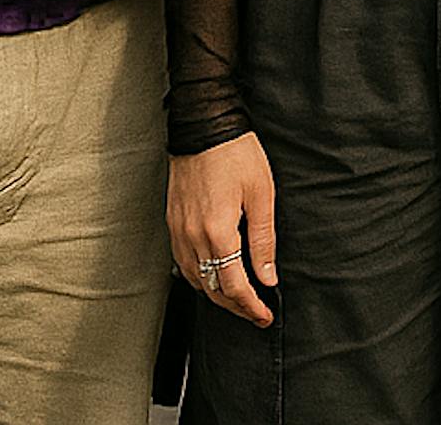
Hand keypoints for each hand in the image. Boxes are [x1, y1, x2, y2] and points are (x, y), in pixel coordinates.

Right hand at [169, 133, 278, 326]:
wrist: (203, 125)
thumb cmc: (236, 153)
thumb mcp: (262, 194)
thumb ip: (263, 240)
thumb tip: (268, 277)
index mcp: (217, 232)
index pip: (233, 287)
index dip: (251, 306)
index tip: (265, 315)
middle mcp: (192, 238)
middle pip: (212, 290)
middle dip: (236, 307)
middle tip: (257, 313)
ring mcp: (178, 232)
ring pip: (195, 280)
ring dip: (217, 294)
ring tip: (240, 297)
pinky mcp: (172, 222)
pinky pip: (183, 263)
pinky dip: (200, 277)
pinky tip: (214, 274)